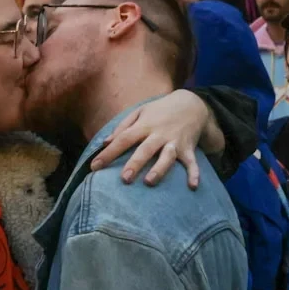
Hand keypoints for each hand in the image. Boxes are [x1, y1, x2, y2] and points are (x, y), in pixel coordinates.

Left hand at [89, 90, 218, 189]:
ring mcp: (174, 141)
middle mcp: (159, 134)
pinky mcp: (188, 148)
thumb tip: (104, 142)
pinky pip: (192, 162)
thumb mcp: (140, 111)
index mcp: (144, 125)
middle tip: (124, 179)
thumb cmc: (160, 110)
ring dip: (159, 169)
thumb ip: (122, 127)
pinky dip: (194, 173)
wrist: (191, 103)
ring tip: (149, 181)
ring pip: (167, 157)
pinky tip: (193, 186)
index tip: (94, 166)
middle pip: (145, 150)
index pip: (123, 139)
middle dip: (135, 163)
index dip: (109, 153)